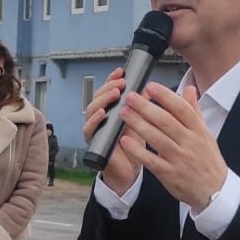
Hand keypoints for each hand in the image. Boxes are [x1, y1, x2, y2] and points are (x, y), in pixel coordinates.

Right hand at [82, 68, 142, 195]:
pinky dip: (94, 120)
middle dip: (108, 87)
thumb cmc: (134, 144)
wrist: (129, 169)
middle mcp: (101, 116)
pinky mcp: (93, 141)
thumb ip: (143, 106)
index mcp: (112, 109)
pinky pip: (89, 129)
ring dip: (102, 99)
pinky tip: (102, 114)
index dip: (112, 79)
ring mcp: (95, 128)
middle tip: (120, 83)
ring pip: (91, 109)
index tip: (121, 71)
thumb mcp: (141, 121)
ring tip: (114, 94)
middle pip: (98, 96)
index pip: (109, 89)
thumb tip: (151, 88)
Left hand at [115, 83, 227, 210]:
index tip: (150, 86)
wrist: (215, 190)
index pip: (181, 109)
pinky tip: (124, 140)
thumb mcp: (206, 133)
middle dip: (146, 107)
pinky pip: (150, 160)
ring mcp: (179, 158)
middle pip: (165, 121)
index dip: (165, 96)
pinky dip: (137, 150)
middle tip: (130, 97)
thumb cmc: (207, 159)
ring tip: (124, 113)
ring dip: (138, 124)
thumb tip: (189, 89)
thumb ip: (194, 111)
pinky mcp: (169, 174)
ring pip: (156, 138)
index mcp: (198, 130)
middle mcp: (189, 142)